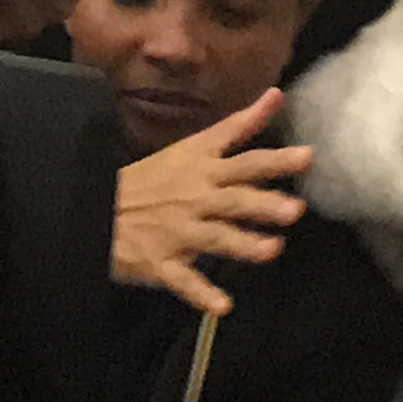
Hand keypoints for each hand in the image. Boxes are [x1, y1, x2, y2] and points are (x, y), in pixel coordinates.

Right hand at [117, 89, 313, 316]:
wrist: (94, 209)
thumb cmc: (152, 178)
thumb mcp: (192, 146)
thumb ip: (238, 126)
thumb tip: (277, 95)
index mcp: (201, 168)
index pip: (244, 159)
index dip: (274, 158)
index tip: (308, 156)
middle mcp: (194, 198)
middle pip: (234, 199)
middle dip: (263, 204)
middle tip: (294, 209)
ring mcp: (177, 231)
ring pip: (215, 238)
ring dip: (243, 245)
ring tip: (272, 250)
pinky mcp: (161, 262)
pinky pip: (184, 281)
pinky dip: (202, 295)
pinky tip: (223, 306)